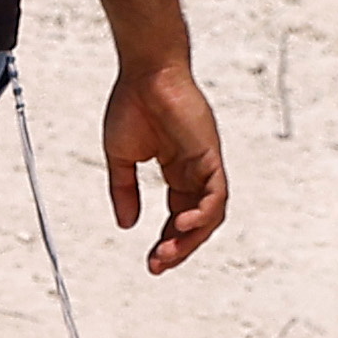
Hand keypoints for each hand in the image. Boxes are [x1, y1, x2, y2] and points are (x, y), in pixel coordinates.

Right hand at [100, 58, 230, 270]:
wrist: (145, 72)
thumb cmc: (132, 104)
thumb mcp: (121, 157)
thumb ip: (124, 191)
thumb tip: (126, 225)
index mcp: (176, 171)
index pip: (178, 215)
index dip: (166, 241)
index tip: (150, 261)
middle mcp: (195, 171)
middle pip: (197, 221)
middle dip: (179, 247)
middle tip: (157, 265)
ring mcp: (206, 164)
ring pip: (210, 214)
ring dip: (191, 238)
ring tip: (167, 253)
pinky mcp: (211, 156)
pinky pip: (217, 194)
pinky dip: (204, 213)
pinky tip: (182, 224)